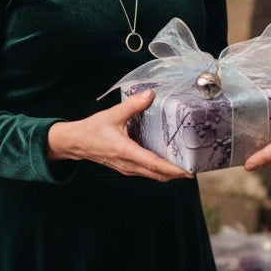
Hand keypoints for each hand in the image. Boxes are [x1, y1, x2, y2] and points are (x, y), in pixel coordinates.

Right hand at [46, 89, 191, 180]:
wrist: (76, 143)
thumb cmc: (92, 129)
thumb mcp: (113, 114)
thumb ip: (133, 104)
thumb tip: (150, 94)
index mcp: (126, 152)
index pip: (155, 164)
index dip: (174, 169)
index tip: (190, 171)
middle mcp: (129, 164)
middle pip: (159, 175)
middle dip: (178, 173)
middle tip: (195, 166)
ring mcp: (127, 169)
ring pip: (153, 176)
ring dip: (169, 172)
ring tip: (185, 164)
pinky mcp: (126, 168)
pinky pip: (147, 172)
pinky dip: (160, 170)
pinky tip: (168, 160)